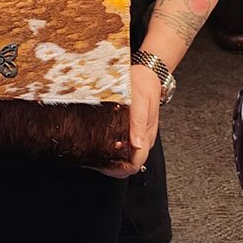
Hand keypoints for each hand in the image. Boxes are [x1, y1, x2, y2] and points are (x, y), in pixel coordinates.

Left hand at [95, 64, 161, 178]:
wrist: (148, 73)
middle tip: (94, 160)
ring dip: (114, 159)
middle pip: (130, 164)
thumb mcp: (140, 101)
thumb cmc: (142, 84)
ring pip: (129, 157)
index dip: (118, 169)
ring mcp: (141, 135)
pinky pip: (127, 146)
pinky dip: (116, 149)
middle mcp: (144, 139)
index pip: (135, 164)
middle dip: (113, 167)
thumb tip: (137, 145)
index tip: (101, 164)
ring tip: (96, 152)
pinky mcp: (136, 130)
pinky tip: (105, 142)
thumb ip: (138, 124)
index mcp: (146, 136)